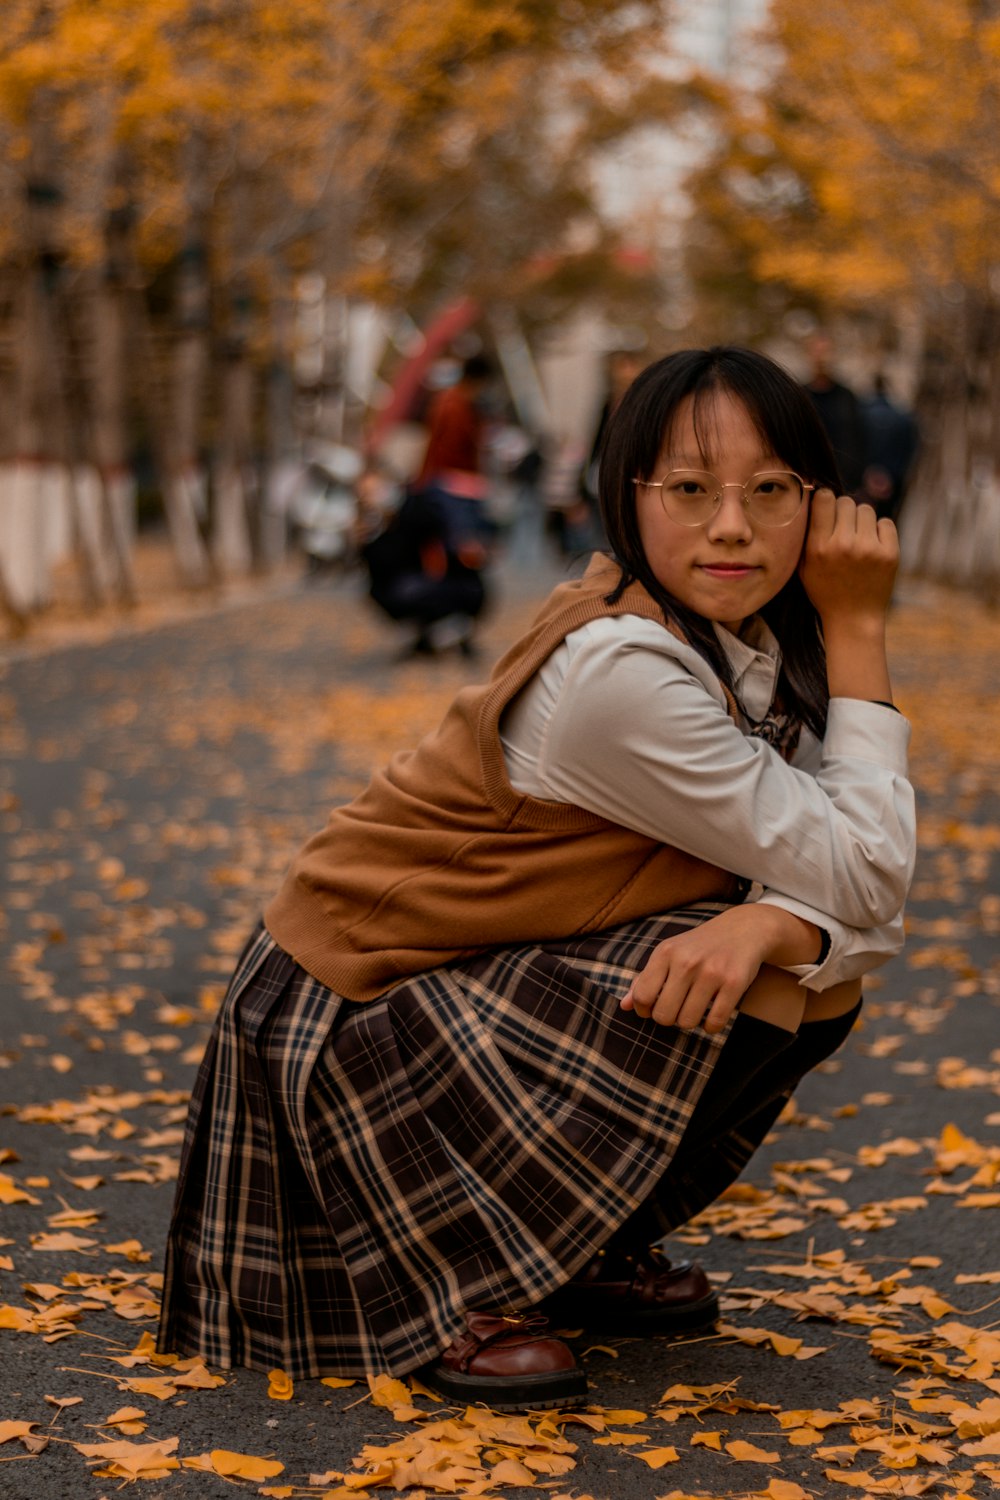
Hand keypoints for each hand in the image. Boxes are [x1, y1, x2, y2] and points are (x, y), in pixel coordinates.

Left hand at [620, 908, 764, 1033]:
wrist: (743, 929)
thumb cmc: (699, 946)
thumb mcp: (669, 954)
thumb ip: (645, 979)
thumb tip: (624, 1006)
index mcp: (665, 952)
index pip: (642, 996)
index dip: (644, 1010)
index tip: (653, 1007)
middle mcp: (686, 961)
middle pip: (663, 1015)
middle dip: (668, 1018)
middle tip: (677, 1009)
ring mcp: (711, 972)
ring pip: (687, 1022)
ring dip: (690, 1022)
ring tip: (694, 1009)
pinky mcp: (734, 983)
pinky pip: (714, 1022)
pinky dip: (711, 1026)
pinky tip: (712, 1016)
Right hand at [798, 489, 897, 627]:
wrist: (853, 619)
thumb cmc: (825, 591)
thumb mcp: (804, 566)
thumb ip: (806, 534)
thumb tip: (814, 496)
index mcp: (818, 547)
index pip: (824, 498)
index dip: (825, 500)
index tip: (826, 510)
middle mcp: (843, 545)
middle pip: (846, 501)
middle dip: (844, 512)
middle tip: (843, 530)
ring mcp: (869, 549)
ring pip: (866, 510)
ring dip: (862, 521)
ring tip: (858, 541)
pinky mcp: (890, 553)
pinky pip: (885, 523)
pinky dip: (880, 532)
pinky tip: (873, 548)